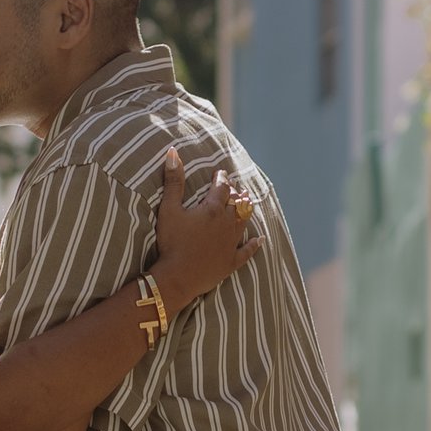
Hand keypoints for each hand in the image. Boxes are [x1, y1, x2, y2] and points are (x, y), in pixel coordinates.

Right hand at [150, 145, 261, 317]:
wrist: (178, 277)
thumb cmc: (171, 242)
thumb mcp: (169, 209)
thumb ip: (173, 181)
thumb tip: (173, 152)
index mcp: (213, 209)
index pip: (221, 187)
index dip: (221, 179)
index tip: (220, 174)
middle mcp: (227, 224)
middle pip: (236, 203)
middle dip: (235, 193)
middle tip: (234, 188)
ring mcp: (231, 243)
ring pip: (244, 222)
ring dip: (246, 211)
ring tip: (247, 202)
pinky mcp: (231, 261)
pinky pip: (247, 251)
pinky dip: (254, 244)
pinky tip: (261, 239)